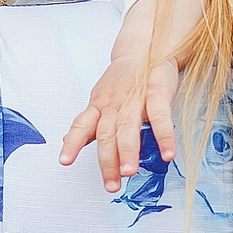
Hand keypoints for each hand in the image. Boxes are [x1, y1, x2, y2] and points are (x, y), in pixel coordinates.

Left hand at [62, 51, 179, 193]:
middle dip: (107, 161)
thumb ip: (88, 123)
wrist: (146, 47)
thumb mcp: (101, 99)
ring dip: (129, 151)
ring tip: (129, 173)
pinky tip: (168, 154)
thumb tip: (68, 141)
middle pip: (107, 135)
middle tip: (111, 185)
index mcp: (99, 107)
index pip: (80, 125)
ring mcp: (135, 99)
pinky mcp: (157, 92)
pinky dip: (164, 136)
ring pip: (129, 128)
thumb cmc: (123, 80)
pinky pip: (160, 117)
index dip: (72, 143)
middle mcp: (114, 105)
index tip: (64, 161)